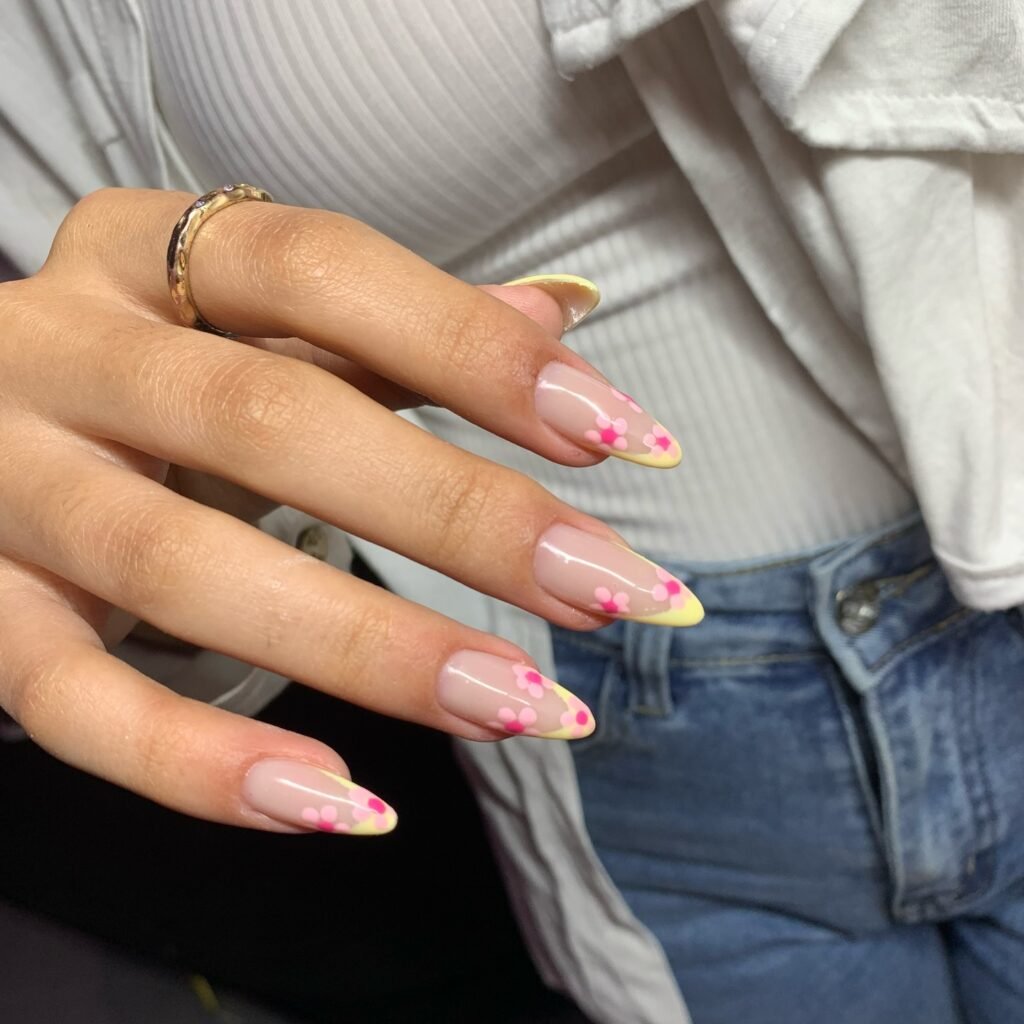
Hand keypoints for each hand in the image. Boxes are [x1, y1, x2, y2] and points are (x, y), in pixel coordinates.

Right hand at [0, 188, 695, 834]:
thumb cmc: (145, 364)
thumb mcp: (244, 317)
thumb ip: (394, 323)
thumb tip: (558, 314)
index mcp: (137, 252)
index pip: (323, 270)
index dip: (475, 353)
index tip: (622, 437)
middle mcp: (56, 354)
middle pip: (269, 421)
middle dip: (462, 516)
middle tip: (614, 591)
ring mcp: (3, 490)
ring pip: (188, 572)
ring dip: (375, 648)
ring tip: (524, 708)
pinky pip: (76, 707)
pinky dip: (208, 764)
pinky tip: (350, 803)